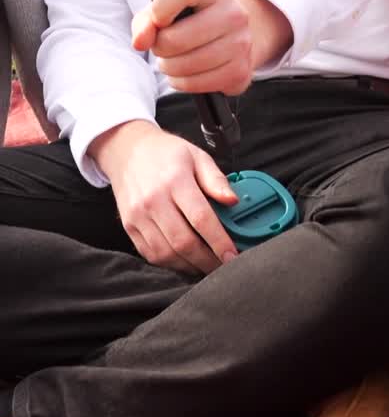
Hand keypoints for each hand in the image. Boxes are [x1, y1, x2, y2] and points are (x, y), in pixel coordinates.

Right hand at [89, 121, 239, 274]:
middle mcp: (154, 200)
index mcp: (175, 180)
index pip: (200, 218)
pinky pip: (150, 254)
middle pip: (183, 242)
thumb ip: (216, 180)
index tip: (232, 255)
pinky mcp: (129, 227)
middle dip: (207, 261)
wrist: (128, 150)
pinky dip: (170, 263)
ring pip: (166, 254)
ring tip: (206, 266)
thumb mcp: (197, 156)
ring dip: (189, 266)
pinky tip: (185, 261)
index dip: (219, 241)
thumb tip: (233, 201)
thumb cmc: (167, 153)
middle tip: (223, 266)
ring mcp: (138, 216)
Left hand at [132, 0, 292, 94]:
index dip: (160, 9)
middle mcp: (233, 14)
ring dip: (169, 67)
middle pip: (175, 39)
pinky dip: (182, 82)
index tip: (156, 22)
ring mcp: (240, 43)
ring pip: (184, 65)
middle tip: (164, 46)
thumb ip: (146, 20)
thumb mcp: (168, 9)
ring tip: (174, 59)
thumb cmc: (193, 20)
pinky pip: (195, 84)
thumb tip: (140, 41)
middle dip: (160, 47)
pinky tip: (187, 72)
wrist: (233, 36)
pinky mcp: (239, 72)